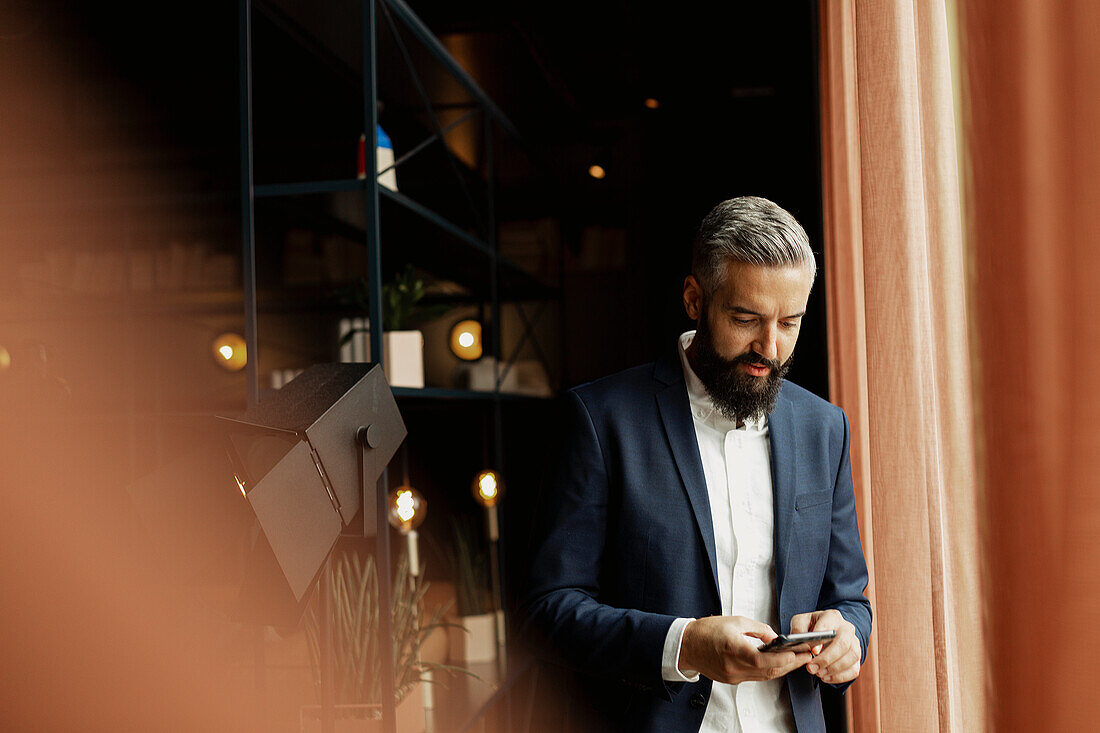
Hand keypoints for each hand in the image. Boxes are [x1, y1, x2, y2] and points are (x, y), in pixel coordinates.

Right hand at [678, 616, 811, 684]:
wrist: (687, 645)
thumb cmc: (707, 630)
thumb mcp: (736, 621)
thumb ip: (759, 629)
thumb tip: (775, 638)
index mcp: (734, 649)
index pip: (765, 659)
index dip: (784, 658)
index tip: (798, 653)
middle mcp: (734, 666)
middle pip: (768, 670)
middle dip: (790, 664)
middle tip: (805, 656)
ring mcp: (733, 676)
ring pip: (764, 676)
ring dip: (781, 668)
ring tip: (795, 660)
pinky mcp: (731, 680)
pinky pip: (755, 677)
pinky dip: (768, 670)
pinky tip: (777, 664)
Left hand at [790, 609, 860, 684]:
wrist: (828, 633)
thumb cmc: (812, 627)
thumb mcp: (801, 622)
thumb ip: (798, 628)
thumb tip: (800, 639)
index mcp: (832, 616)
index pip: (829, 624)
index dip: (822, 639)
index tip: (812, 651)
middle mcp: (847, 629)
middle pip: (843, 643)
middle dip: (827, 658)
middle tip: (811, 668)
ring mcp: (854, 643)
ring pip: (852, 657)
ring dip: (834, 669)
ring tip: (818, 674)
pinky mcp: (856, 658)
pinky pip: (854, 670)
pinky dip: (840, 677)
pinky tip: (825, 678)